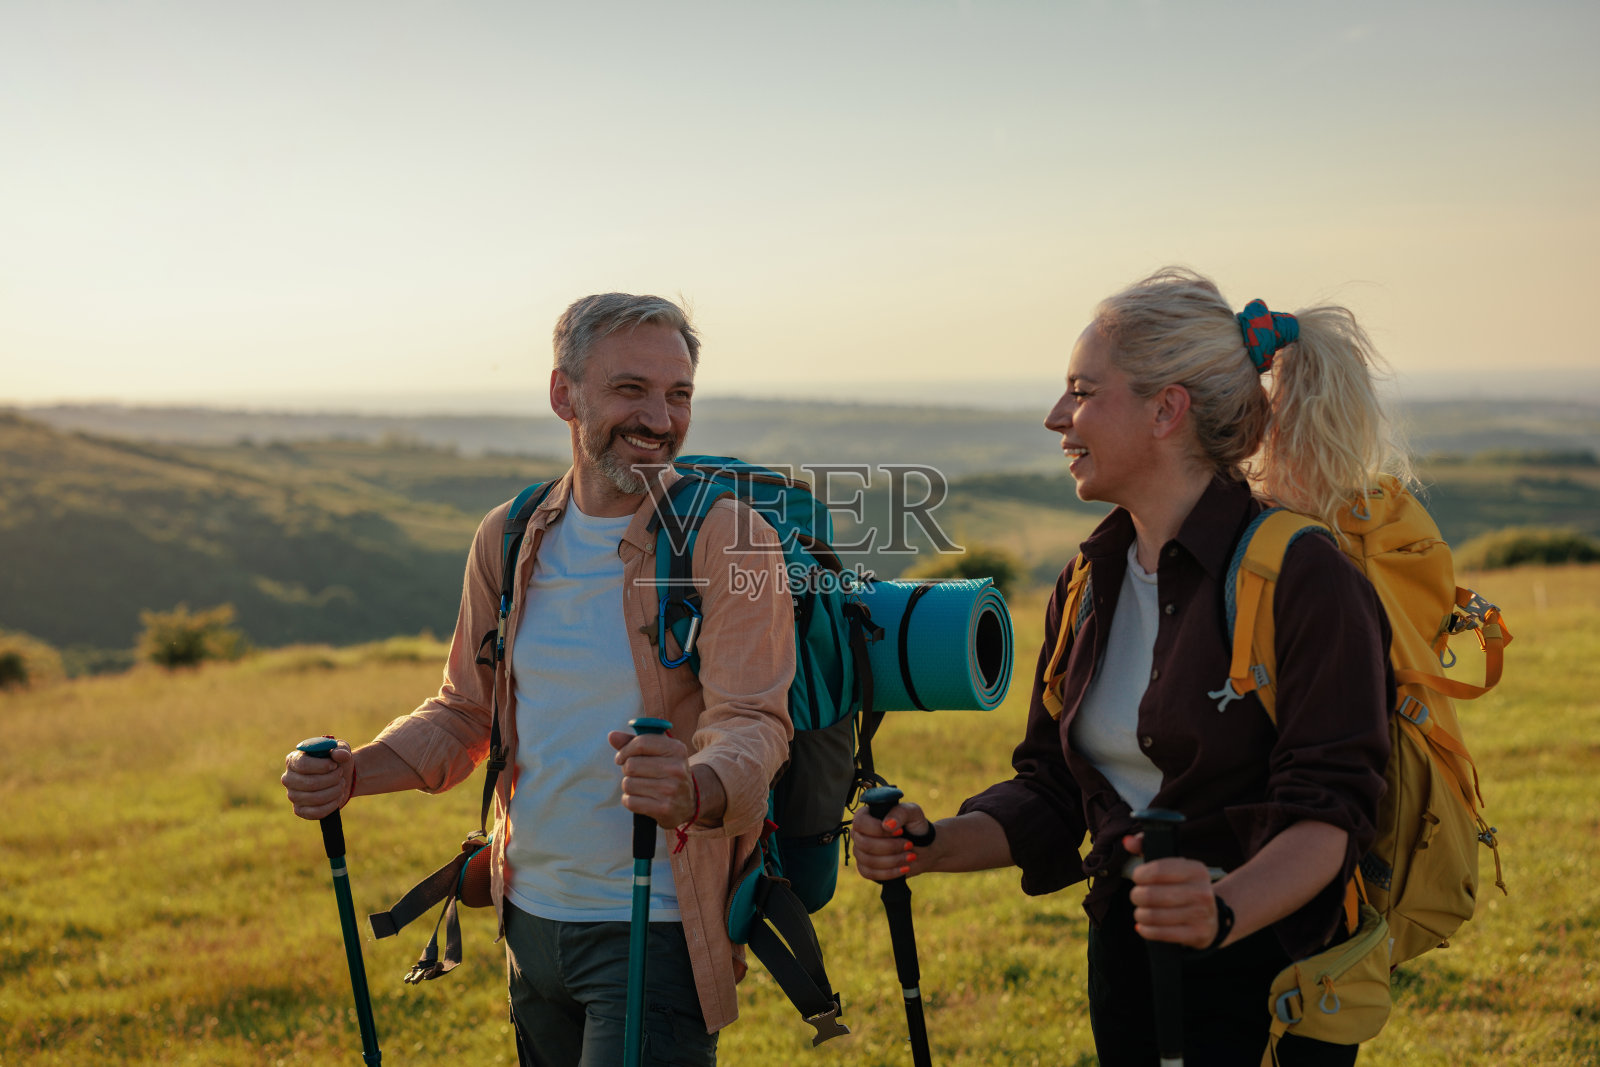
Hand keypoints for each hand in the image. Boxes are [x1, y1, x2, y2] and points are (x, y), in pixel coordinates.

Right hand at [281, 740, 353, 819]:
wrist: (341, 778)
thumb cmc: (336, 761)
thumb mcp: (341, 749)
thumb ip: (341, 749)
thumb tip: (339, 755)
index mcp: (293, 760)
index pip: (303, 765)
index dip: (321, 766)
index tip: (334, 765)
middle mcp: (288, 778)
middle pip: (310, 783)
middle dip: (331, 779)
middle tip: (340, 775)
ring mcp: (292, 796)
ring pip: (315, 798)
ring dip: (334, 791)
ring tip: (341, 784)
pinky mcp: (299, 810)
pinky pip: (315, 812)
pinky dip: (331, 805)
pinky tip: (338, 797)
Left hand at [609, 729, 695, 828]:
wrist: (689, 801)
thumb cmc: (667, 772)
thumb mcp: (658, 752)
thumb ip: (634, 742)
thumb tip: (612, 736)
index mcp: (677, 749)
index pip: (641, 743)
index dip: (625, 750)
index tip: (621, 757)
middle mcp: (676, 768)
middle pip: (631, 764)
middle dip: (627, 770)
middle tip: (636, 774)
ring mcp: (671, 789)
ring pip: (628, 784)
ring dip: (629, 786)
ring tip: (641, 787)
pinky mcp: (664, 808)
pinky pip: (630, 801)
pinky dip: (629, 801)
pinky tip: (641, 799)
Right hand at [849, 800, 933, 881]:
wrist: (922, 847)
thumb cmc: (914, 826)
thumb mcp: (913, 813)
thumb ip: (900, 813)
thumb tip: (886, 825)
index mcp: (866, 816)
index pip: (860, 822)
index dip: (878, 830)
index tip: (900, 832)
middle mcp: (859, 833)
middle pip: (864, 844)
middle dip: (890, 847)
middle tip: (909, 845)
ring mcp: (860, 852)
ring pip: (868, 860)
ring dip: (893, 860)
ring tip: (910, 856)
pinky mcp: (865, 868)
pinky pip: (870, 874)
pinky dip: (889, 872)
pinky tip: (904, 868)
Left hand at [1123, 832, 1220, 948]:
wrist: (1212, 918)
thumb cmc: (1183, 887)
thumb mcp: (1173, 866)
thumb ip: (1147, 848)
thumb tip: (1127, 841)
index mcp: (1197, 870)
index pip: (1157, 870)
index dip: (1139, 875)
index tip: (1137, 878)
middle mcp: (1202, 892)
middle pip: (1150, 895)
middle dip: (1136, 896)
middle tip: (1137, 896)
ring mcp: (1200, 915)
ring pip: (1152, 916)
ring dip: (1140, 914)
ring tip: (1141, 911)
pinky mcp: (1196, 935)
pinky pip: (1159, 934)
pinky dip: (1146, 930)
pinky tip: (1145, 926)